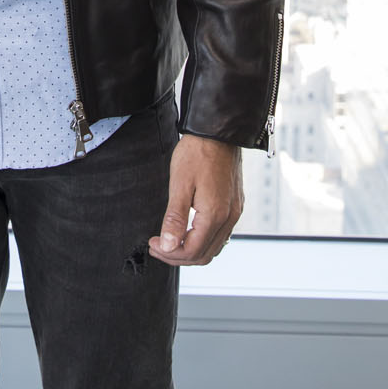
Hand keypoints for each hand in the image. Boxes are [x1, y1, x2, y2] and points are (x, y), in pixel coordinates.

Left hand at [149, 134, 242, 264]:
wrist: (218, 132)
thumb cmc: (198, 153)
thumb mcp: (180, 184)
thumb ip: (174, 218)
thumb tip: (168, 245)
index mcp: (215, 215)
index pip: (192, 251)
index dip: (169, 253)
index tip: (153, 244)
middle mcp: (229, 218)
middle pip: (204, 255)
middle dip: (178, 256)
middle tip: (158, 247)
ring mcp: (234, 212)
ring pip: (214, 248)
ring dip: (191, 250)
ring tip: (170, 241)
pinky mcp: (235, 205)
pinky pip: (221, 235)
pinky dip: (203, 240)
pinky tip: (188, 232)